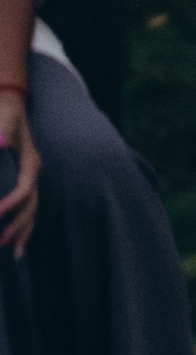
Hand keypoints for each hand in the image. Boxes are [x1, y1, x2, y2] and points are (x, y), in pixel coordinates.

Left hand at [0, 94, 38, 255]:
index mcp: (30, 162)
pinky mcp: (23, 181)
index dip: (12, 202)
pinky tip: (15, 238)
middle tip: (2, 242)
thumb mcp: (4, 119)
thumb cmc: (5, 112)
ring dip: (23, 231)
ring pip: (31, 210)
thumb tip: (0, 143)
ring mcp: (30, 178)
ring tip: (14, 251)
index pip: (24, 188)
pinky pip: (26, 207)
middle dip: (19, 225)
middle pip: (32, 205)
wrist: (9, 104)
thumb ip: (2, 131)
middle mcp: (33, 172)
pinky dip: (21, 223)